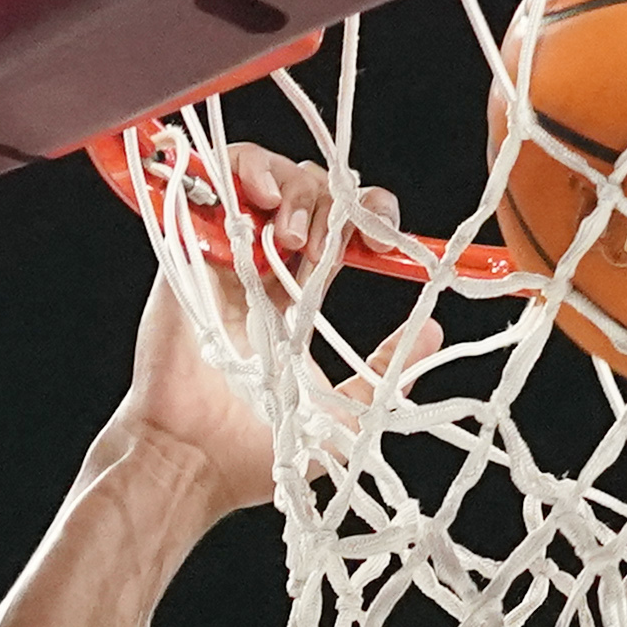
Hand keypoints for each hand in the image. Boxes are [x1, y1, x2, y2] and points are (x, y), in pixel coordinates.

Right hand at [107, 141, 398, 526]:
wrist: (192, 458)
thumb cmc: (252, 450)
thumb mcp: (340, 414)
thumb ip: (386, 373)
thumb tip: (436, 331)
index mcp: (295, 299)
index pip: (342, 229)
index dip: (371, 218)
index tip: (389, 245)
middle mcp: (261, 268)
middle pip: (312, 193)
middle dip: (334, 208)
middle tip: (325, 255)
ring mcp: (224, 253)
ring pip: (272, 175)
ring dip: (296, 193)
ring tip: (291, 240)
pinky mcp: (189, 246)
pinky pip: (215, 174)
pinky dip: (244, 169)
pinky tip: (263, 199)